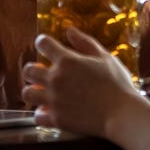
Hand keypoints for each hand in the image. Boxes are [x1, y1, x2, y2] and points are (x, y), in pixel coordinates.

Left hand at [22, 28, 147, 136]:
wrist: (122, 113)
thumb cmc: (117, 83)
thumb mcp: (104, 57)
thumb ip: (84, 42)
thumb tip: (69, 30)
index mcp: (67, 60)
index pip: (43, 43)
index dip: (44, 42)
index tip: (47, 46)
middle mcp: (55, 78)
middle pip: (28, 70)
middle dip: (33, 69)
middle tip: (43, 73)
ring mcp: (54, 100)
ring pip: (27, 93)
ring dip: (33, 91)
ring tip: (42, 93)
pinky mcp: (56, 119)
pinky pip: (37, 116)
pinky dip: (41, 113)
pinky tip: (49, 111)